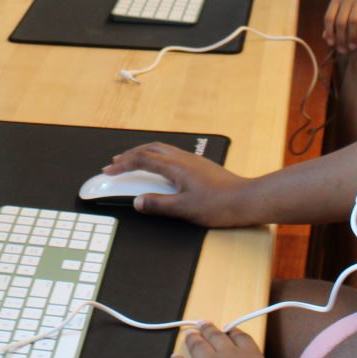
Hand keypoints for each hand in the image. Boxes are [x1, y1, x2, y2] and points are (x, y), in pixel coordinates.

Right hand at [104, 142, 258, 226]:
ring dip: (144, 153)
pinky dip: (157, 157)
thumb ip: (159, 204)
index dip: (123, 164)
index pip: (142, 159)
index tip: (109, 170)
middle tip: (116, 163)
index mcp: (176, 167)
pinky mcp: (200, 166)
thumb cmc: (221, 205)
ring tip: (133, 162)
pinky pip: (172, 154)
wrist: (247, 199)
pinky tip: (160, 168)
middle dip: (130, 154)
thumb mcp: (184, 209)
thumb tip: (138, 201)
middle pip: (150, 148)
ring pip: (162, 149)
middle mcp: (183, 159)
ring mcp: (193, 161)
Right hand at [170, 323, 278, 357]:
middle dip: (191, 339)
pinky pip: (239, 336)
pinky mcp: (248, 350)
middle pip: (197, 346)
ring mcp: (229, 354)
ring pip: (215, 336)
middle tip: (189, 333)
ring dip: (208, 329)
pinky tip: (232, 329)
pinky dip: (234, 331)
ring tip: (204, 323)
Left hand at [324, 0, 356, 50]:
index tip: (332, 45)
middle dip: (341, 38)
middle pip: (340, 22)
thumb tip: (324, 37)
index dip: (329, 32)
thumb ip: (335, 19)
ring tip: (354, 47)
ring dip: (353, 35)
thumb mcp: (344, 6)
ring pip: (353, 19)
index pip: (329, 18)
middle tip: (344, 51)